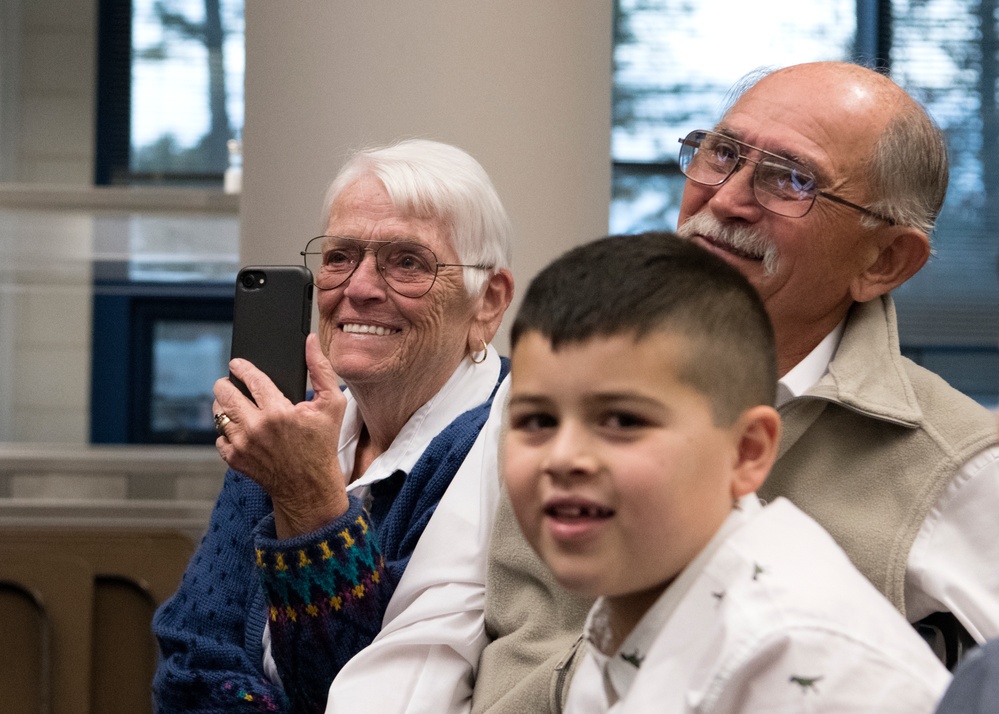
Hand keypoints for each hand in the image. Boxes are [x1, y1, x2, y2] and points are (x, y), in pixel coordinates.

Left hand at [213, 334, 350, 538]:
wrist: (309, 487)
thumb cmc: (322, 444)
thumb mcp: (332, 404)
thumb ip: (321, 369)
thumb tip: (310, 341)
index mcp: (278, 411)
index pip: (250, 378)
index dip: (241, 366)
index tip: (236, 363)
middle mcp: (256, 427)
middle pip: (224, 392)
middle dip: (226, 383)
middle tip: (231, 382)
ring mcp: (242, 444)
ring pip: (217, 412)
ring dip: (223, 404)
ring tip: (235, 403)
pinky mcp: (234, 459)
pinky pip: (218, 436)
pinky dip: (226, 431)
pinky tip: (240, 429)